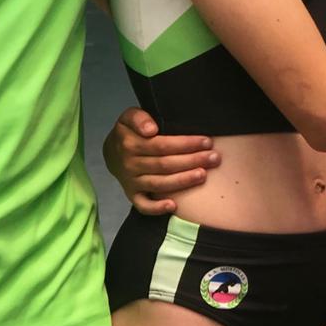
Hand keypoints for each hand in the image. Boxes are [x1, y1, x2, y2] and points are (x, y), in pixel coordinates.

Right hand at [101, 108, 218, 213]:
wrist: (111, 151)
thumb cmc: (129, 132)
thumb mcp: (129, 117)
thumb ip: (139, 118)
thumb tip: (151, 129)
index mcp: (131, 144)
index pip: (162, 145)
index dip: (185, 144)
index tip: (206, 141)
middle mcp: (130, 165)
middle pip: (165, 165)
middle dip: (192, 161)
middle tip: (214, 158)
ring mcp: (131, 182)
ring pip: (159, 184)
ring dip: (182, 181)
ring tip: (203, 175)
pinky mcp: (132, 195)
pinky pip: (143, 205)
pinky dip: (157, 208)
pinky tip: (174, 206)